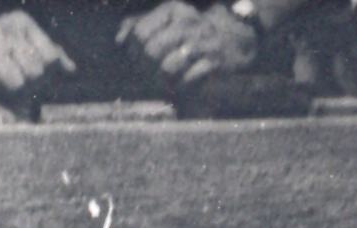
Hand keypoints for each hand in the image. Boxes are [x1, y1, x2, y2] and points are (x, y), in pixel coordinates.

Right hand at [0, 9, 71, 95]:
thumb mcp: (26, 39)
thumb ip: (51, 53)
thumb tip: (71, 68)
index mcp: (22, 22)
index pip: (50, 57)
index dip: (46, 72)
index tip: (37, 74)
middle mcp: (5, 29)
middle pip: (35, 73)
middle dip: (29, 81)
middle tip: (16, 76)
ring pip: (16, 83)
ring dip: (10, 87)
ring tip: (1, 77)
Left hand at [123, 0, 258, 85]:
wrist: (237, 38)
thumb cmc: (193, 33)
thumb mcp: (167, 21)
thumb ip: (137, 26)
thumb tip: (119, 40)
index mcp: (174, 10)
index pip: (139, 34)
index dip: (133, 51)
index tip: (138, 58)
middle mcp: (188, 23)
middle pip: (150, 52)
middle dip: (146, 68)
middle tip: (150, 74)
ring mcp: (202, 43)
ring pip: (166, 68)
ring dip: (162, 80)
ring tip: (166, 79)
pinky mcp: (214, 63)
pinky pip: (186, 82)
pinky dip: (181, 87)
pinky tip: (183, 83)